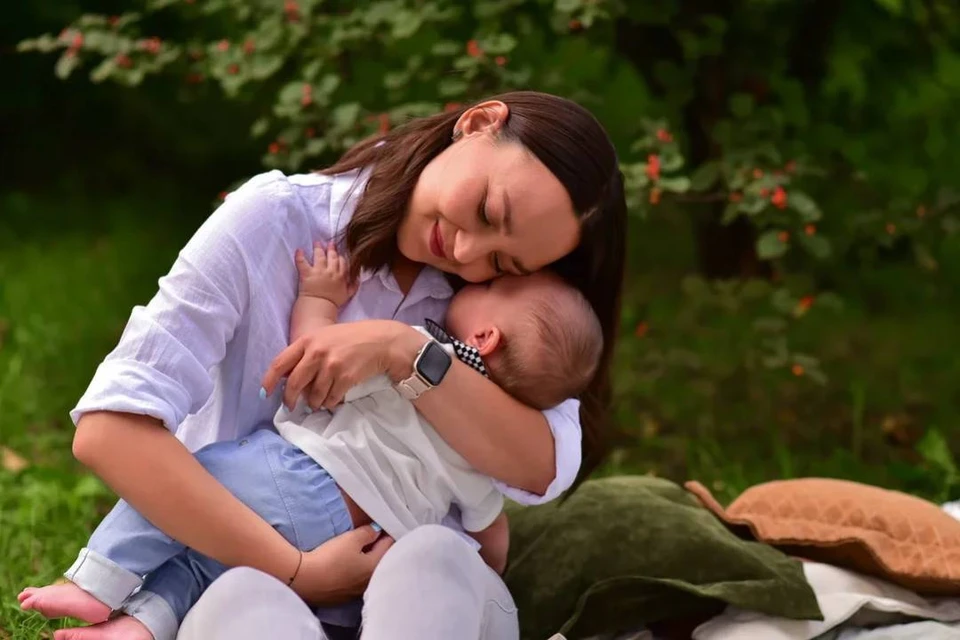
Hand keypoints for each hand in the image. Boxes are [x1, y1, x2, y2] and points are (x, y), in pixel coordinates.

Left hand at [262, 320, 426, 409]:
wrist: (381, 340)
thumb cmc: (352, 338)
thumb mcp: (325, 338)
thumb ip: (307, 353)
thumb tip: (290, 377)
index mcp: (308, 340)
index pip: (280, 363)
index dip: (270, 381)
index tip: (265, 393)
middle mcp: (316, 352)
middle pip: (294, 383)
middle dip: (290, 399)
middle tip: (291, 407)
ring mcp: (331, 365)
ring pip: (313, 395)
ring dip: (314, 403)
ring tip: (317, 403)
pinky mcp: (345, 377)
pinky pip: (331, 399)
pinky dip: (330, 403)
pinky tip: (333, 399)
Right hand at [291, 525, 394, 604]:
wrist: (304, 580)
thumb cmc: (330, 558)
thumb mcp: (351, 539)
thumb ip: (367, 533)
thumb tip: (377, 531)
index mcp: (375, 566)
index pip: (389, 545)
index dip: (385, 532)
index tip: (380, 525)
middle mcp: (369, 582)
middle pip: (380, 559)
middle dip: (377, 547)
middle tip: (369, 535)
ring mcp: (356, 592)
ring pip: (366, 571)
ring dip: (365, 560)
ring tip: (356, 549)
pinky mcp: (342, 596)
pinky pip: (354, 580)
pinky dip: (353, 571)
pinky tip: (344, 565)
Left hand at [295, 241, 356, 306]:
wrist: (320, 307)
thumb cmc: (333, 303)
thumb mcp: (348, 295)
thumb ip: (354, 285)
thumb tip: (358, 278)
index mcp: (341, 275)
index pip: (342, 262)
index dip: (340, 256)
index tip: (339, 252)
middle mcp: (330, 271)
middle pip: (332, 256)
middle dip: (331, 248)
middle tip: (330, 243)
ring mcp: (318, 271)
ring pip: (319, 256)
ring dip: (318, 248)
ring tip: (316, 243)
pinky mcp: (307, 274)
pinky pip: (302, 262)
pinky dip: (299, 256)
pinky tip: (299, 250)